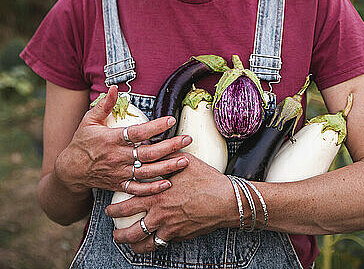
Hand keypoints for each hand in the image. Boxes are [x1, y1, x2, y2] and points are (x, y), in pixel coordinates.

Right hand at [54, 86, 191, 194]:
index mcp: (111, 139)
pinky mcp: (119, 185)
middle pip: (148, 153)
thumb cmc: (82, 142)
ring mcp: (119, 173)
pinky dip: (153, 188)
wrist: (71, 170)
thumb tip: (114, 87)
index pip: (138, 132)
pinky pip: (138, 189)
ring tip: (185, 160)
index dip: (155, 126)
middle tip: (187, 139)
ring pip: (147, 172)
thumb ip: (104, 105)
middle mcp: (118, 157)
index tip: (171, 119)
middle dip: (170, 146)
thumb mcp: (89, 120)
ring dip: (167, 166)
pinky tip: (168, 182)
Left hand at [106, 152, 237, 252]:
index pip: (128, 205)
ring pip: (144, 243)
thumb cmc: (205, 179)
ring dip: (132, 245)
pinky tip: (149, 244)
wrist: (225, 201)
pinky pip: (161, 245)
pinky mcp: (180, 236)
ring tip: (126, 243)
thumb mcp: (184, 162)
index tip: (108, 210)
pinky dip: (152, 246)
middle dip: (119, 233)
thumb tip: (151, 147)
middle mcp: (160, 215)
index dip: (115, 210)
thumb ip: (165, 157)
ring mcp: (169, 229)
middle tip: (113, 232)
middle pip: (131, 230)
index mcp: (157, 195)